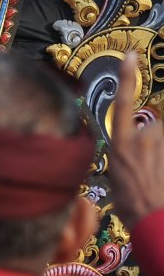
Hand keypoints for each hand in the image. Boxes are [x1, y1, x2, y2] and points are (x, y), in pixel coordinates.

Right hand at [108, 52, 163, 229]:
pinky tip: (160, 171)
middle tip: (150, 169)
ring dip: (162, 153)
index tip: (130, 56)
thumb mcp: (117, 177)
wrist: (154, 219)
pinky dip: (162, 157)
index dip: (126, 78)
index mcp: (120, 143)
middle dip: (155, 143)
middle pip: (154, 128)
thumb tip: (134, 151)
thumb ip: (128, 155)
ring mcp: (161, 143)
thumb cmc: (131, 204)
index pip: (121, 103)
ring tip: (158, 176)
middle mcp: (142, 137)